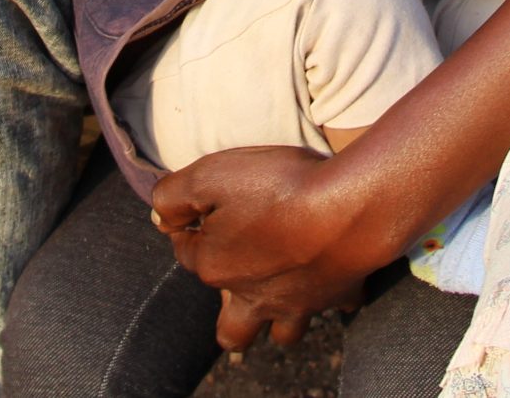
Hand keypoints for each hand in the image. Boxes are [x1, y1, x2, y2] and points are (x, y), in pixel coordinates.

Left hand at [152, 147, 388, 350]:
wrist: (349, 206)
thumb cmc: (276, 187)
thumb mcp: (209, 175)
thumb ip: (172, 197)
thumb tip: (160, 216)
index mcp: (217, 268)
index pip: (187, 254)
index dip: (190, 228)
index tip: (203, 206)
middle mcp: (255, 297)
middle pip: (233, 332)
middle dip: (230, 318)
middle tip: (236, 288)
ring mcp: (300, 302)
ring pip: (283, 334)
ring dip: (277, 320)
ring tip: (281, 292)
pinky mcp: (340, 293)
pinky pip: (337, 305)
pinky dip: (333, 293)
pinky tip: (334, 269)